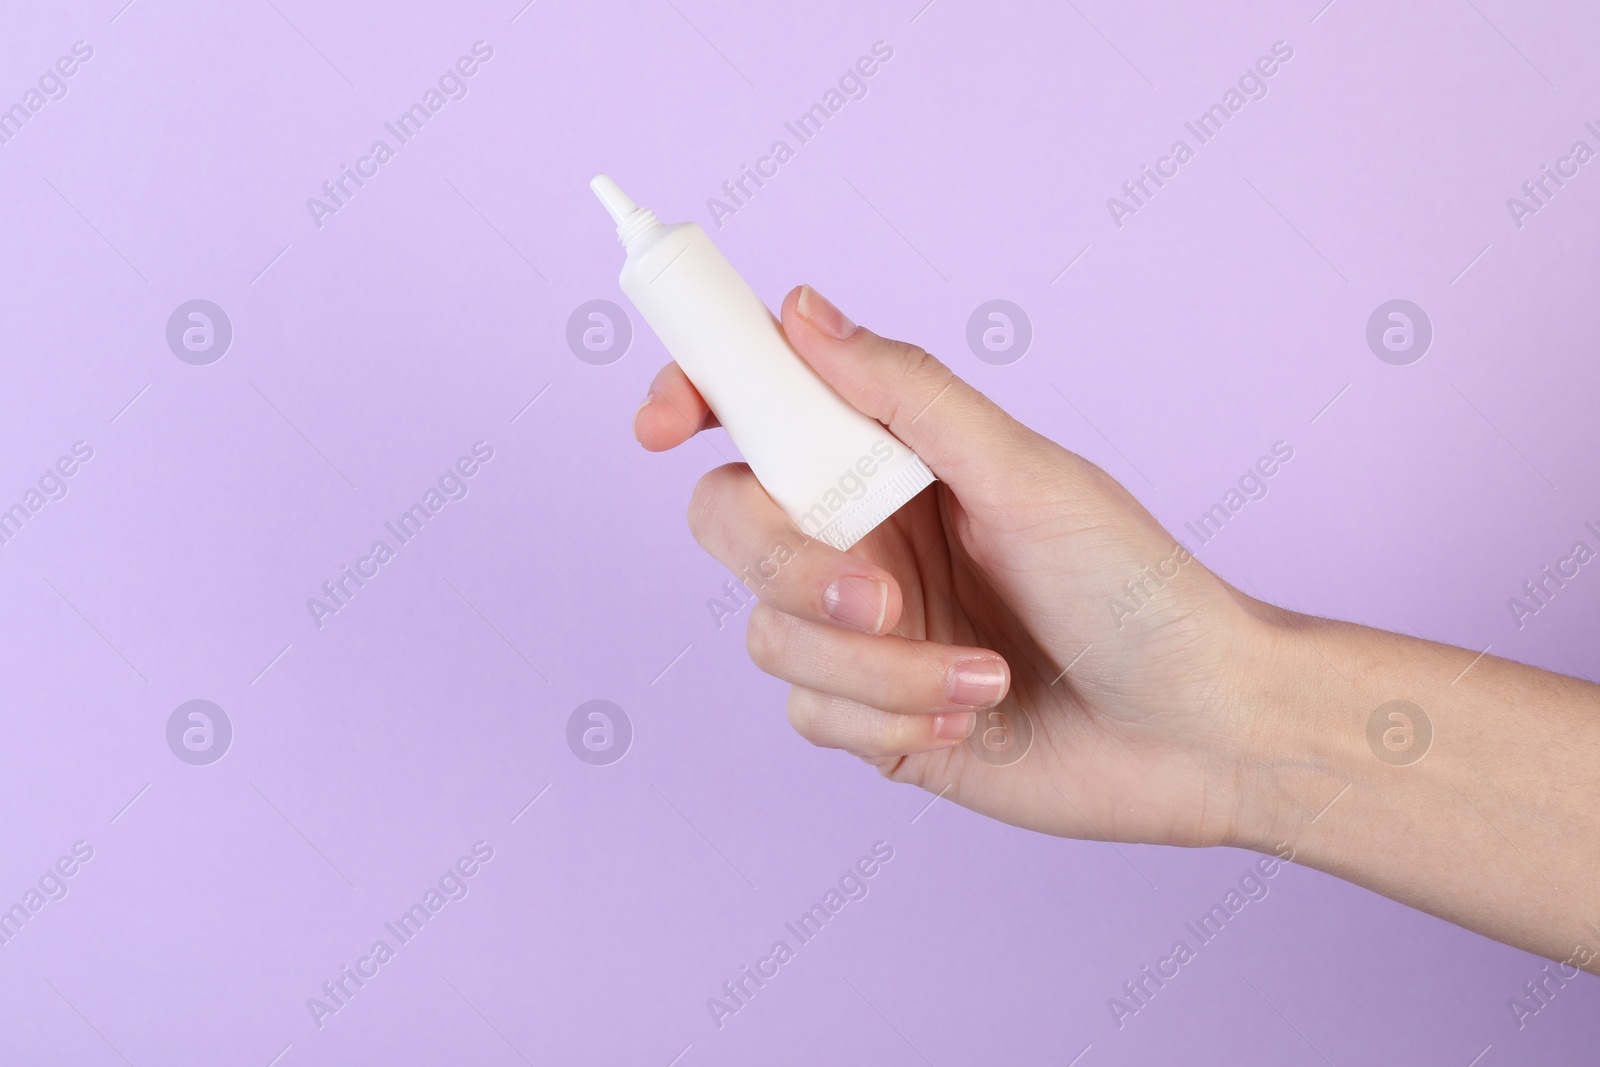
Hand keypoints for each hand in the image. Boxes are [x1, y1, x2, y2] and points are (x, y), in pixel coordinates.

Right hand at [635, 284, 1283, 850]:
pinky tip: (973, 716)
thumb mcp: (1025, 475)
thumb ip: (906, 396)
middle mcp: (863, 535)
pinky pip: (807, 712)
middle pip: (732, 522)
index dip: (696, 395)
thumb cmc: (1136, 587)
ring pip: (767, 634)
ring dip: (875, 666)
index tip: (666, 421)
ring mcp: (860, 630)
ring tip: (982, 675)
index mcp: (894, 459)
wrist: (1197, 730)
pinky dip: (888, 716)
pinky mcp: (868, 716)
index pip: (763, 408)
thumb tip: (799, 309)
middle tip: (883, 594)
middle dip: (792, 566)